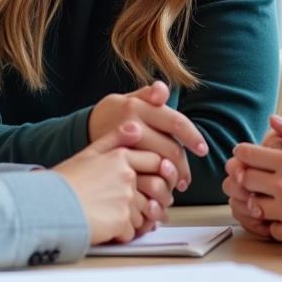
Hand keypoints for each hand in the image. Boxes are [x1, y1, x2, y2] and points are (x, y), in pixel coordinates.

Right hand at [54, 122, 164, 244]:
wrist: (48, 205)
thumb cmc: (64, 181)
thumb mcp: (88, 153)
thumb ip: (114, 139)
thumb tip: (135, 126)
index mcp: (120, 156)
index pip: (156, 161)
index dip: (159, 172)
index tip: (155, 181)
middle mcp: (127, 176)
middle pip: (157, 188)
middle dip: (156, 198)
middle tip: (149, 206)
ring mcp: (126, 199)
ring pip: (145, 212)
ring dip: (136, 218)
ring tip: (116, 218)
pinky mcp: (122, 221)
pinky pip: (132, 231)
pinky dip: (123, 233)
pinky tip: (108, 228)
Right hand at [88, 81, 207, 192]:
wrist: (78, 134)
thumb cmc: (110, 117)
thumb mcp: (126, 100)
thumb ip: (147, 95)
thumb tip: (163, 89)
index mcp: (137, 107)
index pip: (175, 122)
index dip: (193, 137)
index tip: (202, 150)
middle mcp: (131, 126)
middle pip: (170, 150)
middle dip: (183, 166)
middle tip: (186, 178)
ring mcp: (123, 146)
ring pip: (159, 167)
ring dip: (170, 179)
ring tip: (173, 186)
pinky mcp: (116, 166)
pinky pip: (143, 183)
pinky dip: (153, 189)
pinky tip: (155, 192)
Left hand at [229, 116, 281, 254]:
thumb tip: (274, 121)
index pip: (246, 154)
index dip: (242, 153)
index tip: (247, 156)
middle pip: (243, 180)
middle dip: (242, 175)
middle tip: (250, 176)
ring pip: (251, 206)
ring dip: (254, 200)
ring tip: (263, 196)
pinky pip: (268, 229)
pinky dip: (271, 222)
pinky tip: (281, 216)